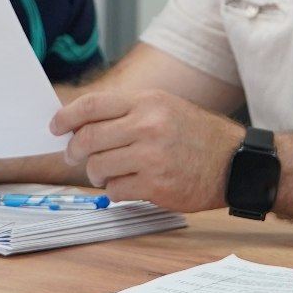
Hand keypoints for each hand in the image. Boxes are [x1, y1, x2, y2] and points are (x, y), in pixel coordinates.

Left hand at [53, 87, 242, 212]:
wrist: (237, 163)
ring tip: (108, 173)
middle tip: (74, 157)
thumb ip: (127, 113)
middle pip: (88, 139)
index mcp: (148, 102)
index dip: (66, 117)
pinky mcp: (157, 186)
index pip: (92, 105)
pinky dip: (116, 191)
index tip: (55, 127)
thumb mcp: (165, 108)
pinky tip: (129, 185)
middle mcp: (148, 126)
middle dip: (74, 151)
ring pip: (98, 167)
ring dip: (96, 173)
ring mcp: (152, 157)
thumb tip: (81, 125)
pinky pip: (116, 191)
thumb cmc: (198, 136)